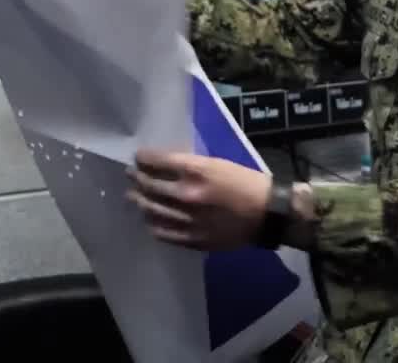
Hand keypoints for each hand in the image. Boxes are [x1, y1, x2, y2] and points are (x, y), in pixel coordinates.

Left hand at [127, 149, 270, 250]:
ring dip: (139, 201)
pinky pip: (163, 232)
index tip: (138, 157)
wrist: (267, 213)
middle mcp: (187, 194)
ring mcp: (187, 219)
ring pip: (151, 209)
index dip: (143, 158)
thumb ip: (192, 166)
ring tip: (133, 196)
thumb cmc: (247, 182)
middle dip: (137, 178)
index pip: (157, 161)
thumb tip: (167, 166)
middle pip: (149, 185)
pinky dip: (152, 224)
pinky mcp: (192, 239)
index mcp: (197, 171)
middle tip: (130, 175)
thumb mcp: (219, 164)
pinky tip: (149, 220)